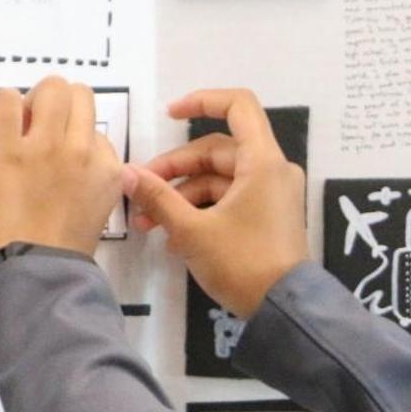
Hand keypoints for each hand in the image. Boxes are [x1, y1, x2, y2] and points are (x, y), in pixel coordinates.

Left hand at [0, 77, 123, 277]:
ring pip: (52, 87)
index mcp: (109, 170)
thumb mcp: (96, 211)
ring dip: (35, 98)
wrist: (33, 271)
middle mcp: (83, 151)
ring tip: (19, 120)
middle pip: (79, 95)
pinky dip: (2, 104)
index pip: (97, 132)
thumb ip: (91, 182)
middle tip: (39, 124)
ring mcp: (47, 146)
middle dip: (59, 103)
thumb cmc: (62, 252)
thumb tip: (68, 165)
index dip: (75, 137)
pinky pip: (7, 99)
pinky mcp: (8, 148)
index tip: (59, 153)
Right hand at [124, 89, 307, 316]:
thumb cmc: (243, 263)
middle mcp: (272, 170)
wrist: (284, 310)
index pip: (238, 106)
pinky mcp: (268, 216)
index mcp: (262, 161)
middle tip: (140, 192)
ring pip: (218, 179)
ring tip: (148, 223)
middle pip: (217, 150)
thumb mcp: (192, 230)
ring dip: (181, 196)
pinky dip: (201, 211)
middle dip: (174, 170)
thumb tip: (126, 173)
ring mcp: (272, 194)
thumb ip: (158, 197)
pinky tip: (171, 236)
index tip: (169, 114)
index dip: (202, 101)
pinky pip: (229, 200)